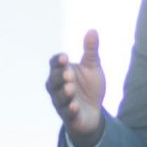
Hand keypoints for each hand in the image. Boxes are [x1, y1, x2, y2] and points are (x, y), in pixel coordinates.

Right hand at [46, 29, 105, 146]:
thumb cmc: (89, 87)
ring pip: (58, 97)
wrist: (94, 112)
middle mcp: (57, 87)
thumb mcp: (92, 67)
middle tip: (68, 74)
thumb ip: (91, 50)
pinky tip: (75, 106)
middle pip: (52, 80)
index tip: (65, 58)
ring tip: (70, 88)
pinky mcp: (69, 116)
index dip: (58, 61)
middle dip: (59, 77)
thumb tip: (92, 30)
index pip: (54, 64)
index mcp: (61, 72)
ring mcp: (61, 102)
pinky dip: (70, 110)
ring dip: (64, 93)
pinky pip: (67, 113)